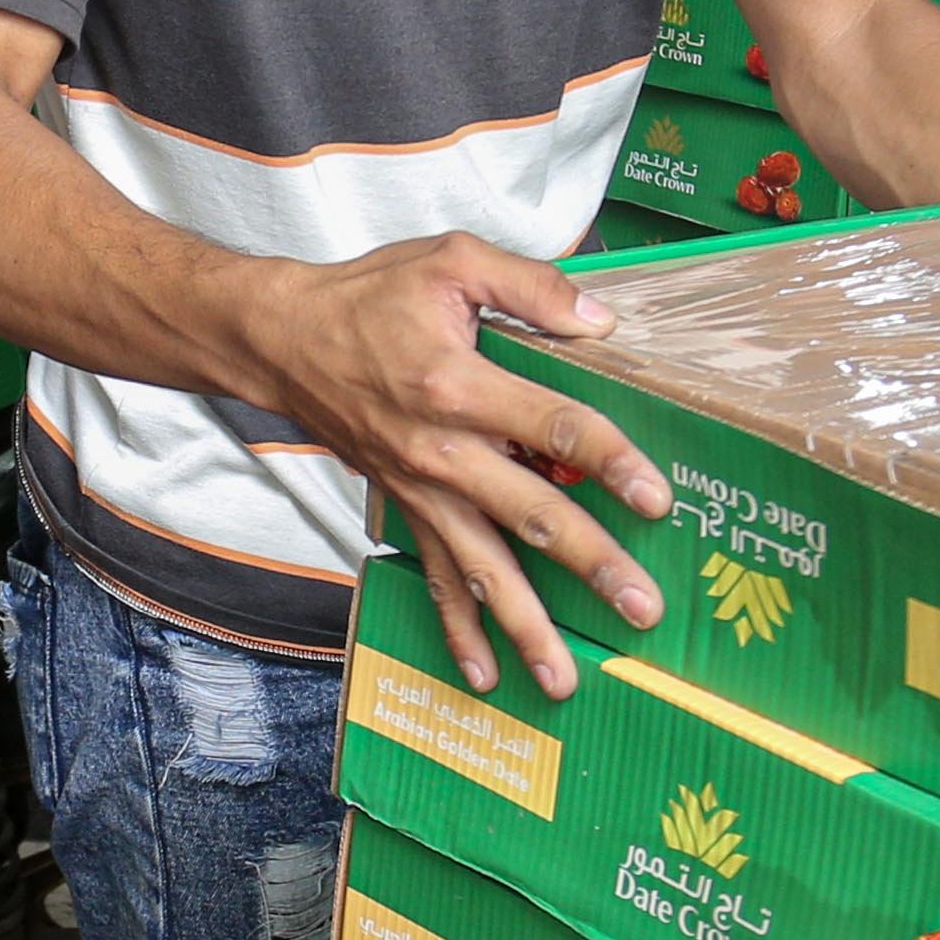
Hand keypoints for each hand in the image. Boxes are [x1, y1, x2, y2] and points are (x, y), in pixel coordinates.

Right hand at [236, 233, 671, 698]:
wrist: (282, 341)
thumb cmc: (369, 296)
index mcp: (460, 385)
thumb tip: (601, 323)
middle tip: (643, 608)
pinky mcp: (407, 509)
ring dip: (527, 626)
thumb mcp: (450, 259)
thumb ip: (530, 285)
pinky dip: (458, 631)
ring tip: (566, 679)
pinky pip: (435, 579)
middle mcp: (443, 451)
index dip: (611, 462)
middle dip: (592, 566)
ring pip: (484, 569)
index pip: (555, 427)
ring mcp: (423, 491)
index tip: (657, 499)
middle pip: (532, 517)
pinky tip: (486, 676)